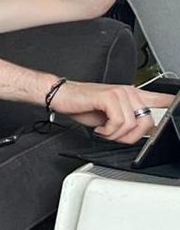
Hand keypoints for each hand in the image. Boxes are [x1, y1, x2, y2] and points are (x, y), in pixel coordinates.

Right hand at [50, 81, 173, 143]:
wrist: (61, 96)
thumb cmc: (82, 106)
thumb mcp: (109, 117)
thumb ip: (127, 123)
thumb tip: (142, 135)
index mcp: (132, 95)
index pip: (162, 98)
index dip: (173, 104)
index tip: (178, 106)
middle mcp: (130, 92)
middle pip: (147, 122)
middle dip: (130, 137)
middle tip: (113, 136)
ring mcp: (121, 93)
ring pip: (132, 125)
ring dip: (114, 135)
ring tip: (103, 131)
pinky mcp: (110, 97)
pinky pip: (119, 122)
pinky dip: (108, 131)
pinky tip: (99, 128)